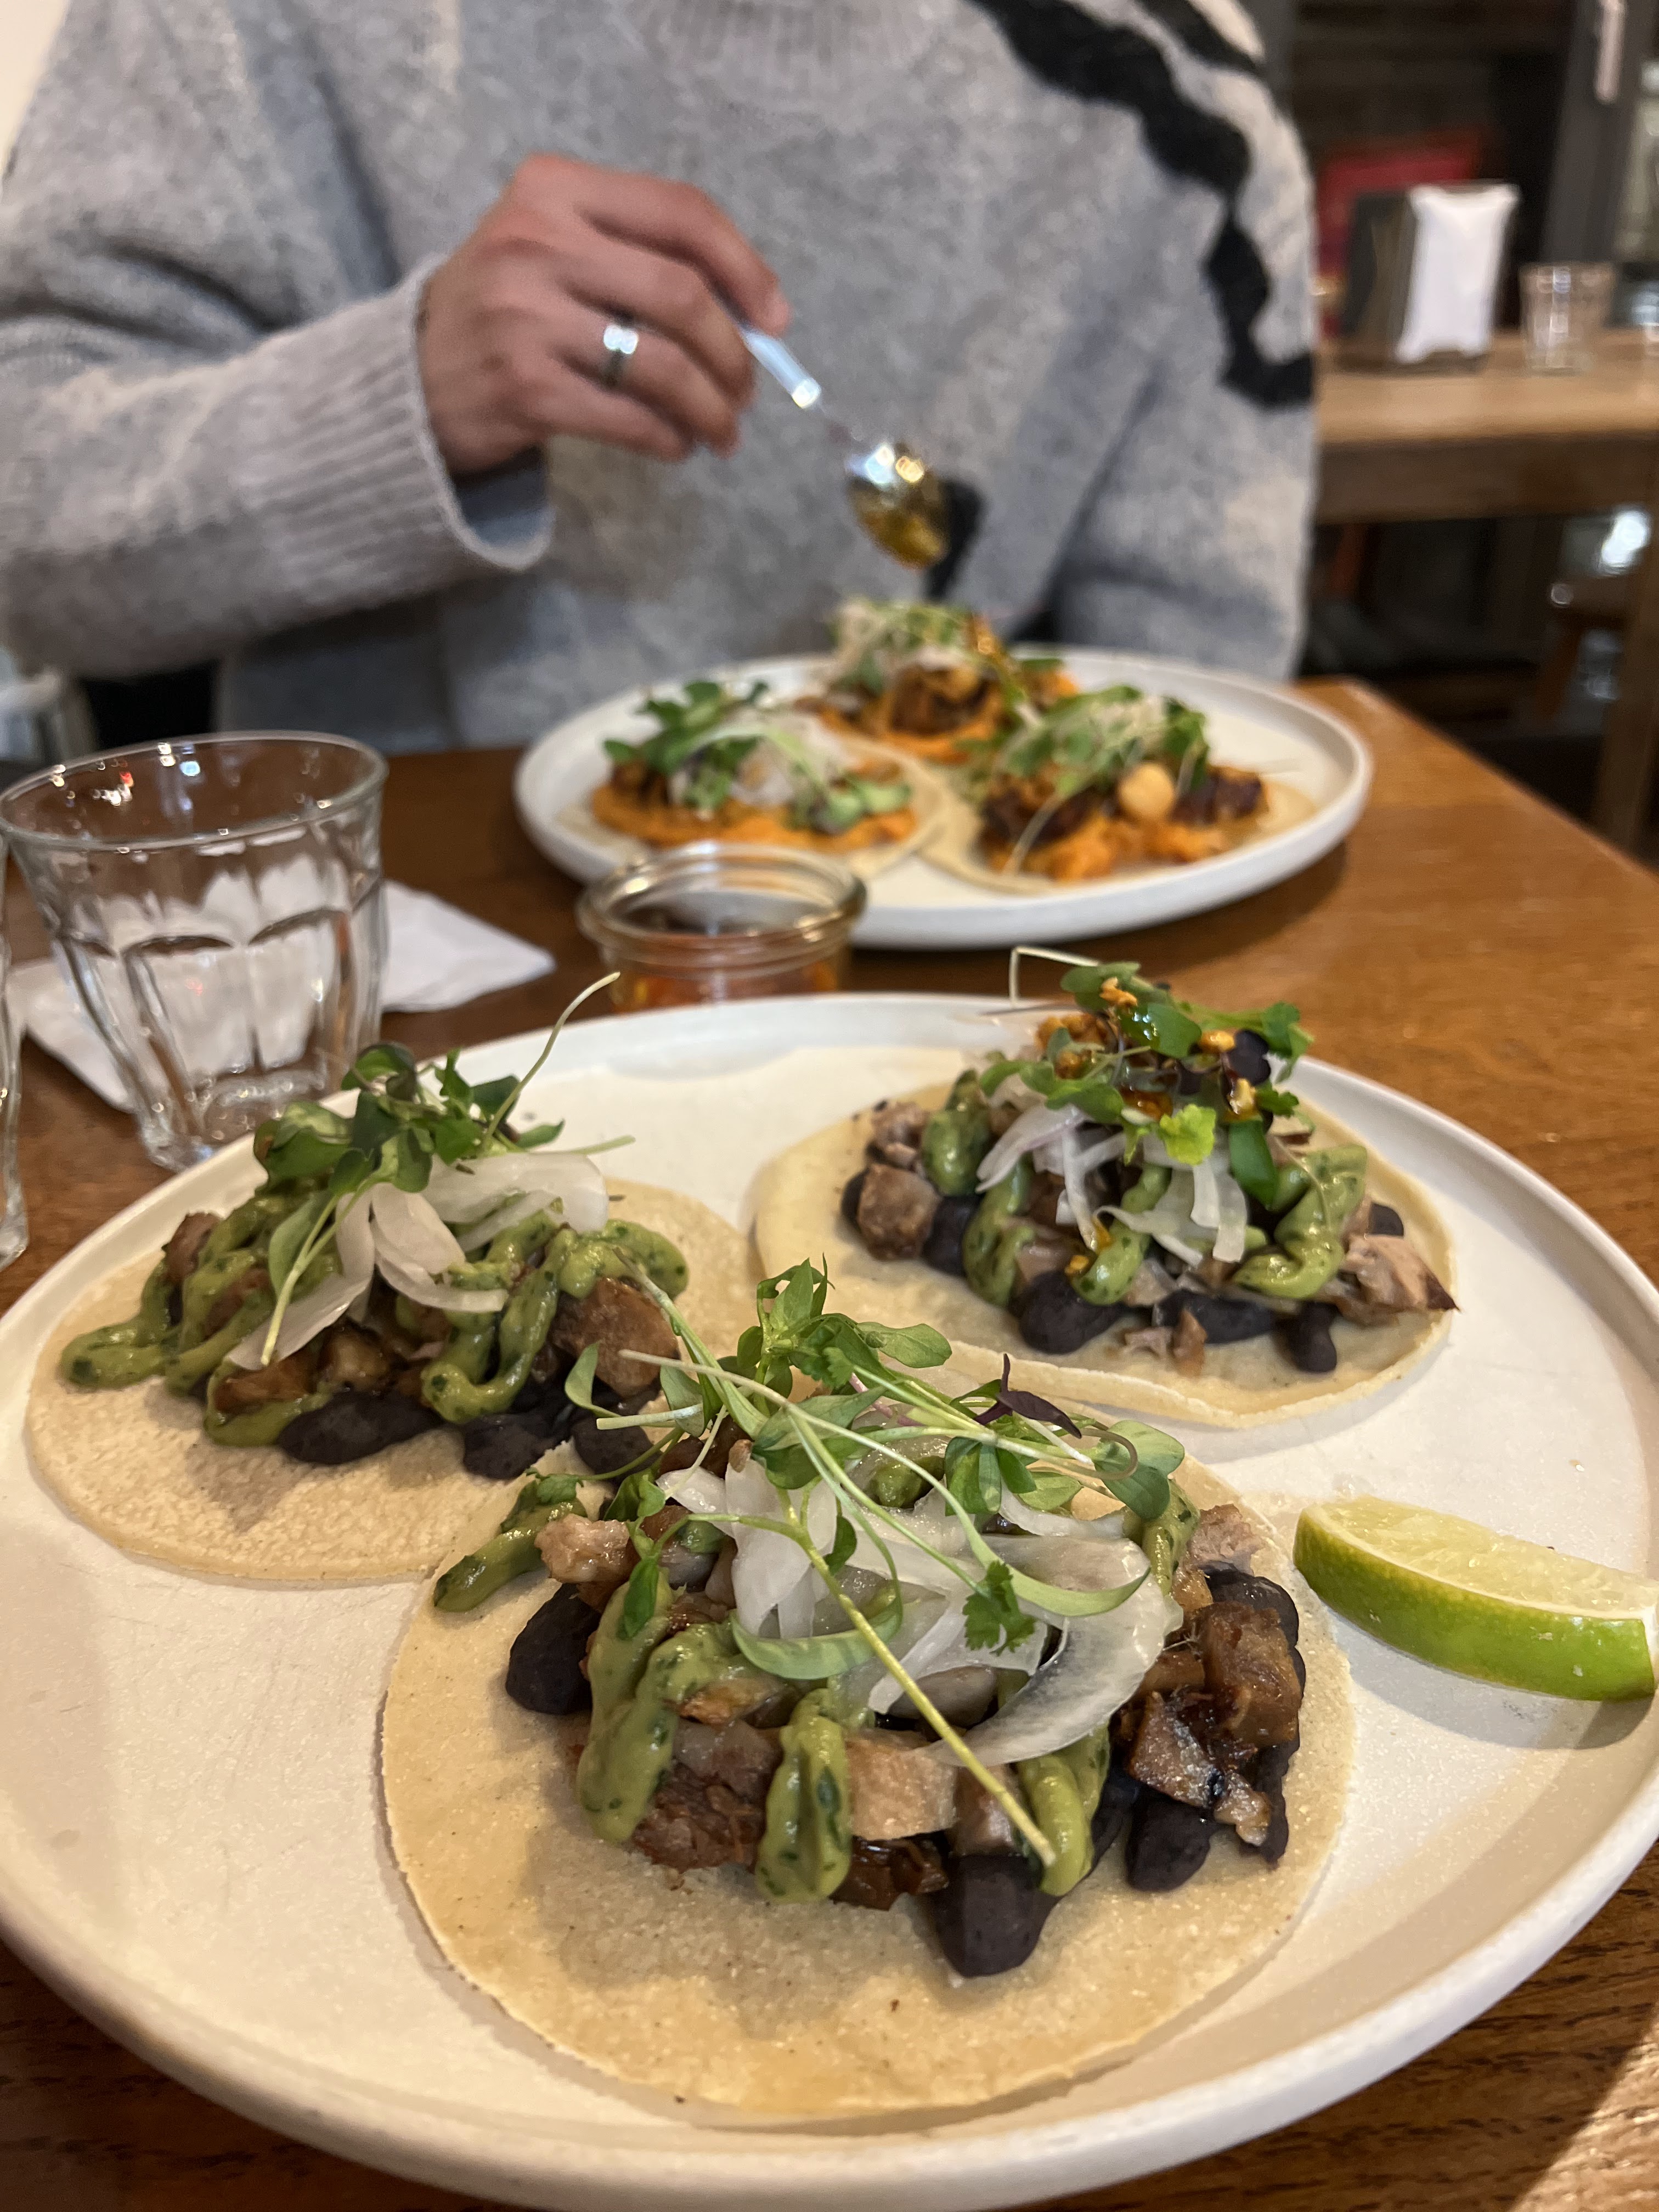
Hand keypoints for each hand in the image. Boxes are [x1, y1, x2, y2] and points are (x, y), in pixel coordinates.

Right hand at [418, 154, 787, 477]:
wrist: (412, 376)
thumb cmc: (508, 310)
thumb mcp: (556, 249)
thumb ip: (639, 256)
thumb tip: (753, 313)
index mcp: (554, 188)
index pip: (681, 211)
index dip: (745, 267)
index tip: (776, 318)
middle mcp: (536, 241)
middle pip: (682, 295)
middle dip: (734, 353)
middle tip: (746, 391)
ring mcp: (526, 316)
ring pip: (664, 365)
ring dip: (711, 408)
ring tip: (722, 430)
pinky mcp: (525, 388)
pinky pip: (630, 418)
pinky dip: (669, 439)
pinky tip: (676, 445)